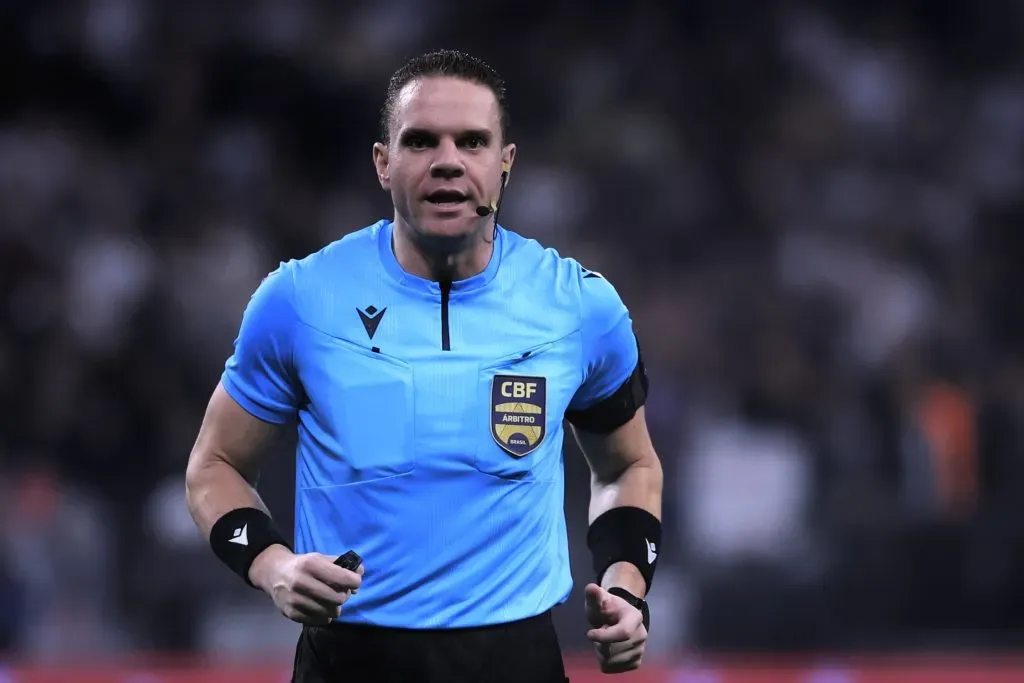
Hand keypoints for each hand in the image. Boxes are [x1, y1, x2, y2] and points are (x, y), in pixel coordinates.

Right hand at [249, 545, 364, 624]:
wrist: (273, 573)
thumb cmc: (303, 565)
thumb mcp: (320, 557)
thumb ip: (341, 564)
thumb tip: (359, 575)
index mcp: (311, 564)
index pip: (343, 578)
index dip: (355, 581)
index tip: (355, 581)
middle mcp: (301, 582)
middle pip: (338, 598)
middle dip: (344, 595)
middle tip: (341, 592)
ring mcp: (295, 599)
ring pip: (330, 612)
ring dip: (335, 607)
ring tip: (331, 601)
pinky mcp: (291, 613)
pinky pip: (318, 621)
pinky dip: (324, 616)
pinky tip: (321, 607)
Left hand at [584, 583, 646, 673]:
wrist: (616, 616)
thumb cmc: (607, 607)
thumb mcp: (598, 600)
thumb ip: (594, 596)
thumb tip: (591, 588)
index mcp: (635, 618)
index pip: (623, 633)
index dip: (604, 636)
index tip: (588, 633)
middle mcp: (642, 635)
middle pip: (612, 649)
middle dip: (599, 643)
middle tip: (601, 631)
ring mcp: (640, 650)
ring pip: (611, 661)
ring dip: (601, 653)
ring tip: (604, 641)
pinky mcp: (636, 662)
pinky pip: (613, 669)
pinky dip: (606, 662)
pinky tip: (608, 650)